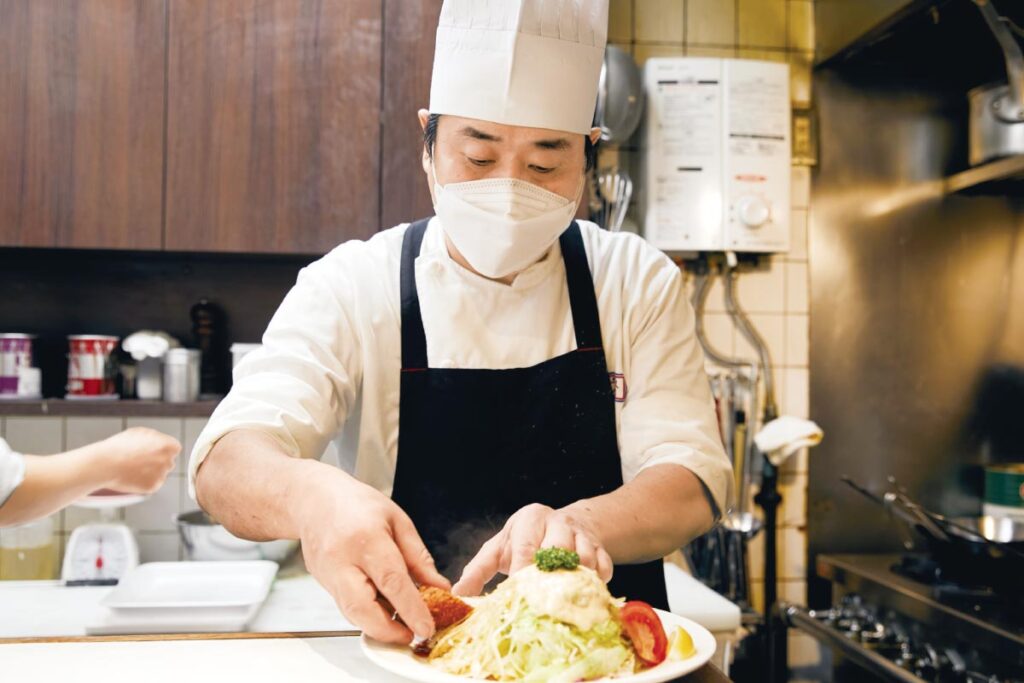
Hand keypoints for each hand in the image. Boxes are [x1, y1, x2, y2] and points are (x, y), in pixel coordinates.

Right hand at [98, 427, 179, 493]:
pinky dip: (145, 482)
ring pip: (161, 474)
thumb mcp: (141, 432)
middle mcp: (168, 460)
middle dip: (158, 461)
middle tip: (141, 460)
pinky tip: (133, 476)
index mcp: (168, 445)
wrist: (105, 464)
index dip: (163, 449)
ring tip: (134, 468)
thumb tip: (161, 441)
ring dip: (152, 472)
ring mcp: (161, 475)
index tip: (154, 451)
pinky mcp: (153, 487)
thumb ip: (157, 437)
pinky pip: (153, 484)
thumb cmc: (120, 446)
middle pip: (168, 462)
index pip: (174, 448)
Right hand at [295, 469, 450, 644]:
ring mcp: (327, 574)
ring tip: (401, 621)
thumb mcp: (398, 521)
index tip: (427, 627)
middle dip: (388, 630)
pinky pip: (346, 607)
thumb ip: (418, 558)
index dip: (411, 609)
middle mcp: (341, 560)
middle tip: (411, 634)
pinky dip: (367, 614)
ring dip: (379, 625)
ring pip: (352, 613)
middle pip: (362, 608)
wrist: (314, 500)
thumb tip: (438, 587)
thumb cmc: (358, 504)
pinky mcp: (322, 583)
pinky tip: (383, 607)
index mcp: (366, 538)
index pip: (391, 581)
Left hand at [452, 503, 612, 596]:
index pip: (526, 546)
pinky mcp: (601, 548)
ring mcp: (582, 534)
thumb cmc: (524, 540)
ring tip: (564, 599)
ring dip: (575, 581)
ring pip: (584, 558)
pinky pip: (604, 568)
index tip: (518, 593)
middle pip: (558, 549)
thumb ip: (478, 570)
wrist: (565, 523)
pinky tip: (585, 594)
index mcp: (530, 519)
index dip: (522, 571)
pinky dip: (596, 583)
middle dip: (551, 576)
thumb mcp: (499, 548)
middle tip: (543, 601)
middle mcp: (558, 522)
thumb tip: (458, 595)